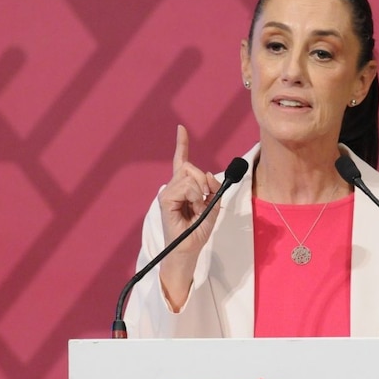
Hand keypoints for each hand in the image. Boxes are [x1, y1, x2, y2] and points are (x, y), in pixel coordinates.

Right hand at [158, 125, 221, 308]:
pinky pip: (185, 186)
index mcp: (183, 188)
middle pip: (190, 167)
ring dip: (199, 191)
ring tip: (196, 208)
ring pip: (189, 175)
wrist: (188, 250)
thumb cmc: (197, 231)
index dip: (181, 144)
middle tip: (204, 201)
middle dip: (203, 181)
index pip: (181, 162)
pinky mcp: (165, 200)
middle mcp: (173, 187)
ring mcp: (168, 193)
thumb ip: (212, 189)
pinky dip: (194, 195)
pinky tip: (192, 207)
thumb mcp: (212, 207)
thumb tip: (208, 174)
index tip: (181, 128)